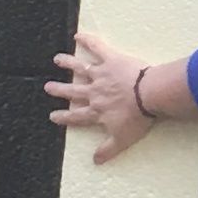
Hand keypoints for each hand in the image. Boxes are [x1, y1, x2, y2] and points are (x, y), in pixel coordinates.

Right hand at [45, 29, 151, 161]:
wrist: (149, 96)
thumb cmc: (138, 118)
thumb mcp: (122, 139)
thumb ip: (107, 149)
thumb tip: (95, 161)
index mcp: (96, 111)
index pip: (76, 116)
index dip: (64, 117)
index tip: (53, 116)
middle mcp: (94, 93)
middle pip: (73, 91)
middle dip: (60, 90)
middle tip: (47, 87)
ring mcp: (101, 75)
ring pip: (80, 69)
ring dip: (68, 64)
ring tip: (57, 59)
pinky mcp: (110, 60)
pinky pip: (97, 48)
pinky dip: (87, 41)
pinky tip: (78, 35)